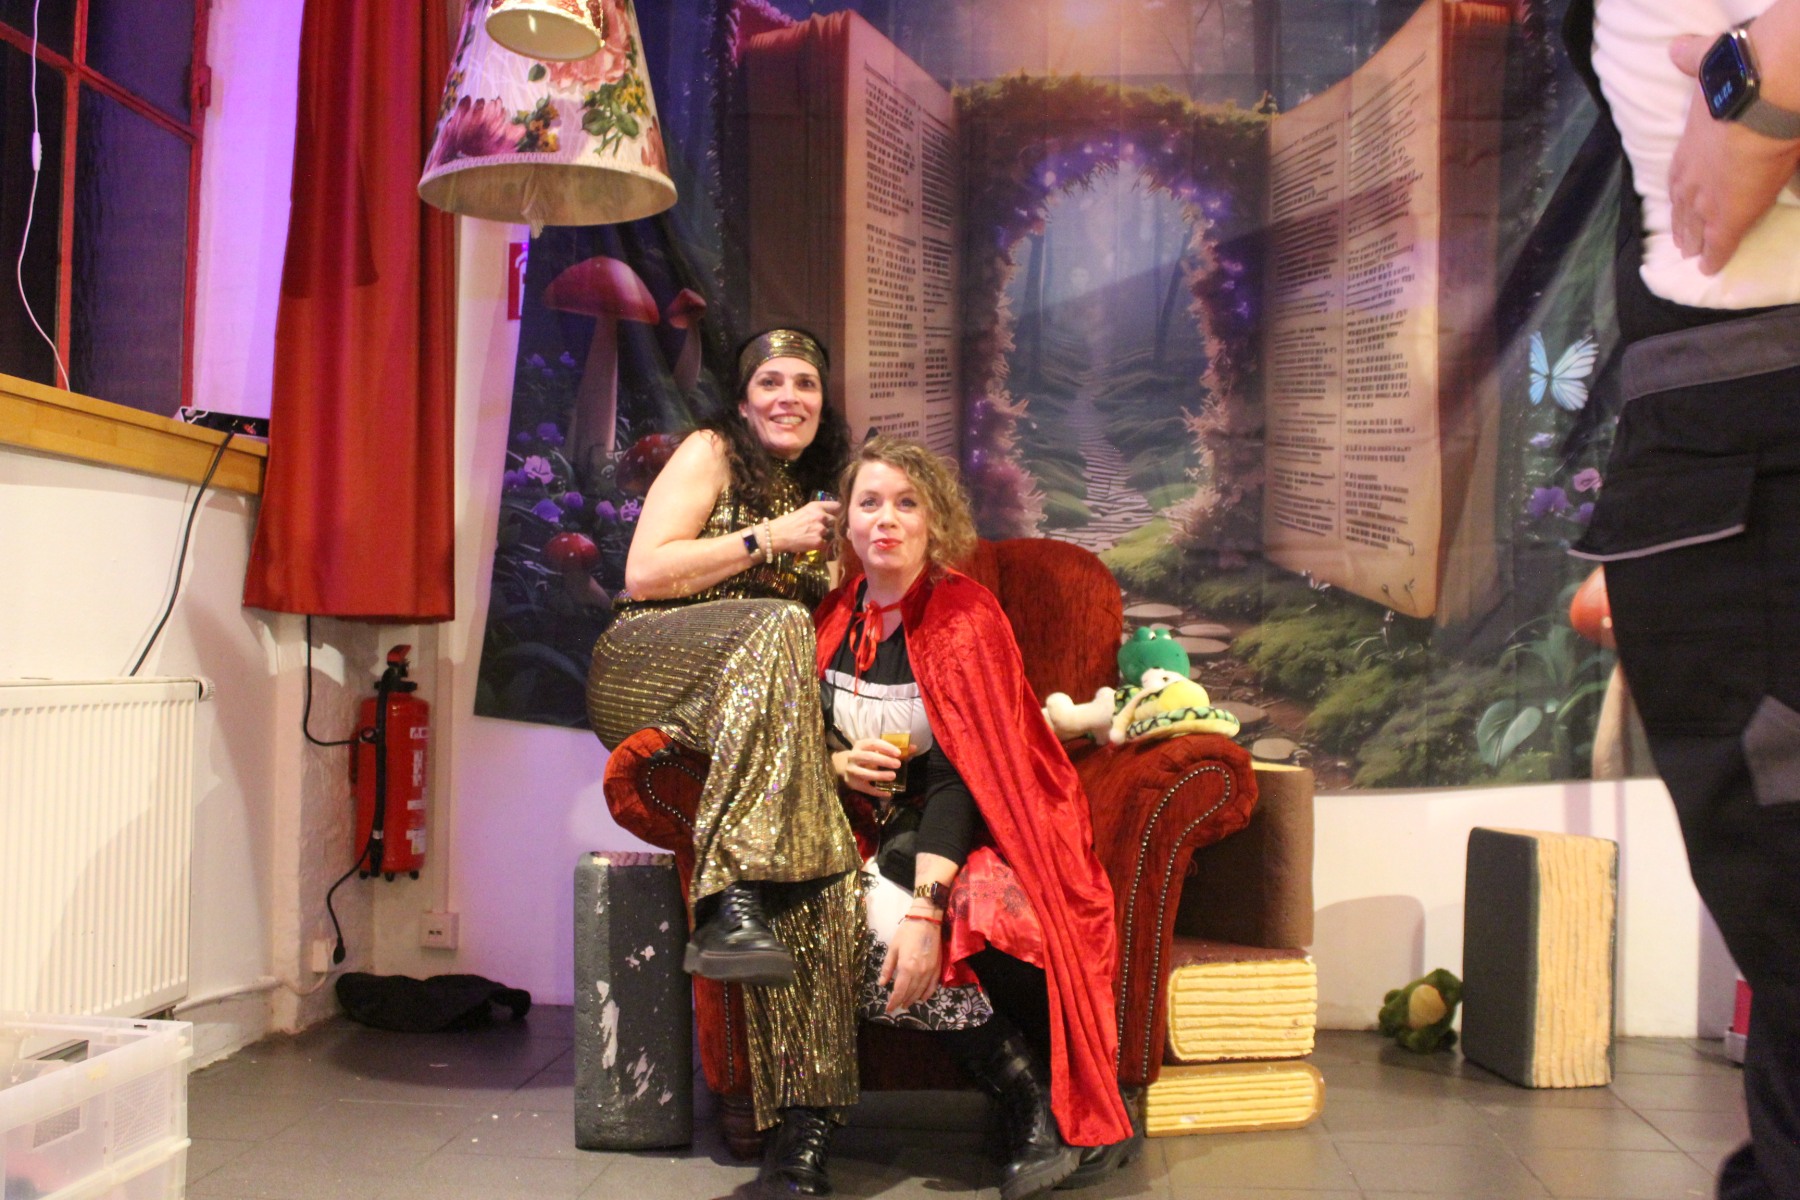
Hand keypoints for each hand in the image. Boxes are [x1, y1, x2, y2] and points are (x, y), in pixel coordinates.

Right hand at [767, 499, 840, 555]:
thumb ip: (818, 511)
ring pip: (834, 534)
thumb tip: (832, 516)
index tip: (841, 517)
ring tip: (822, 539)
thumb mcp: (804, 511)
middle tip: (834, 531)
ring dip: (831, 537)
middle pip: (838, 521)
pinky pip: (828, 545)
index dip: (841, 512)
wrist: (777, 535)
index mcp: (817, 506)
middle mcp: (821, 516)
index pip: (838, 506)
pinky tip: (817, 545)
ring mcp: (821, 529)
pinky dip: (825, 547)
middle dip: (837, 527)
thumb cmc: (788, 522)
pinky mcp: (819, 542)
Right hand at [832, 737, 902, 795]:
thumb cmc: (867, 756)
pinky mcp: (852, 783)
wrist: (846, 767)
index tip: (898, 753)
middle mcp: (854, 756)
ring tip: (893, 776)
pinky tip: (888, 794)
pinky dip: (877, 792)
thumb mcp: (877, 751)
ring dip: (879, 775)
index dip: (886, 747)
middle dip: (884, 761)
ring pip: (865, 774)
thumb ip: (895, 750)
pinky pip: (866, 789)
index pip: (873, 743)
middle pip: (868, 757)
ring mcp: (852, 770)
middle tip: (898, 764)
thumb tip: (914, 748)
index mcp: (861, 745)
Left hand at [880, 912, 943, 1012]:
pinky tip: (922, 998)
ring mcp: (930, 971)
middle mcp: (919, 972)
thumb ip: (888, 968)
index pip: (899, 990)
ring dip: (913, 999)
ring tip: (906, 1004)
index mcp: (906, 967)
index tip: (888, 1009)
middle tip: (896, 1007)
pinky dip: (927, 994)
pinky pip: (933, 986)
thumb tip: (882, 983)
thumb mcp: (893, 948)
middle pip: (910, 993)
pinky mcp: (938, 968)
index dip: (893, 1001)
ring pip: (921, 991)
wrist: (927, 920)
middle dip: (902, 1001)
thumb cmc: (907, 932)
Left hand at [1667, 33, 1799, 274]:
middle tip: (1681, 240)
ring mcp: (1706, 199)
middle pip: (1683, 207)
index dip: (1679, 190)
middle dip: (1682, 223)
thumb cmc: (1739, 80)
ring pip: (1697, 228)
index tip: (1677, 201)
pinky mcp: (1729, 216)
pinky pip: (1720, 244)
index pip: (1679, 175)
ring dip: (1694, 241)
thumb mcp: (1709, 65)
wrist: (1761, 98)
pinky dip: (1715, 257)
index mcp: (1687, 147)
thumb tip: (1677, 48)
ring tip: (1694, 254)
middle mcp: (1690, 177)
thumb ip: (1693, 58)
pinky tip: (1710, 269)